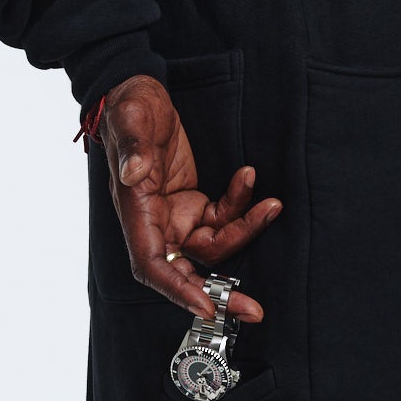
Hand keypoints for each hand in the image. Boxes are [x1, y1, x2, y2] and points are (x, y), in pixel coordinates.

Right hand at [97, 75, 280, 321]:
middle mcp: (155, 224)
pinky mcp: (193, 206)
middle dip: (221, 294)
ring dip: (245, 232)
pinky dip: (242, 206)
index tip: (205, 307)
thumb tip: (134, 173)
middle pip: (186, 273)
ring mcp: (176, 217)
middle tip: (255, 310)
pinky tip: (249, 180)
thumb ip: (133, 146)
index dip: (177, 290)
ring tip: (270, 206)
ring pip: (214, 247)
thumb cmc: (130, 105)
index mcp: (135, 212)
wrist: (139, 90)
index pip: (153, 265)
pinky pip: (223, 219)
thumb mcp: (131, 118)